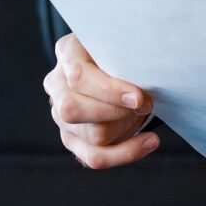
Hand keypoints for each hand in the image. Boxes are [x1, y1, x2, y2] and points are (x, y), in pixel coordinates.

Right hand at [43, 33, 158, 168]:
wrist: (119, 67)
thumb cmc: (124, 55)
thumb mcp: (124, 48)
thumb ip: (127, 60)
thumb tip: (140, 93)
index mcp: (68, 52)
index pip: (79, 77)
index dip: (109, 91)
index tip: (139, 98)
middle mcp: (57, 84)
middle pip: (73, 110)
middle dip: (116, 112)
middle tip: (145, 104)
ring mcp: (60, 114)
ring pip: (91, 134)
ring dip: (125, 127)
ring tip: (143, 114)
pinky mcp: (71, 138)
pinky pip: (94, 157)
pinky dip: (126, 152)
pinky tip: (149, 141)